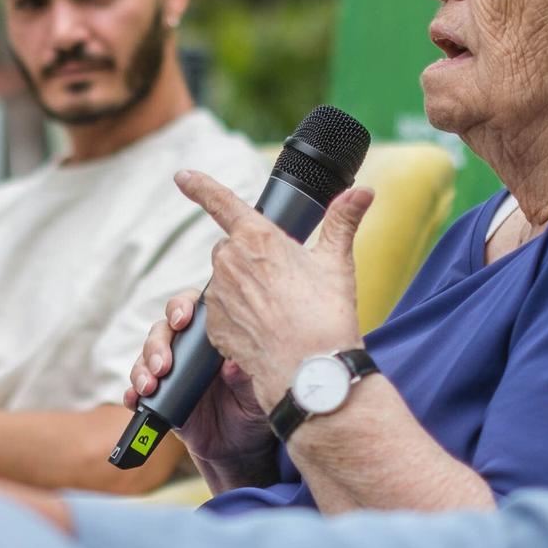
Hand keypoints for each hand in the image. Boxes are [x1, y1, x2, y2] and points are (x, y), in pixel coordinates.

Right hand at [126, 290, 273, 469]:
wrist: (237, 449)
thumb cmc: (251, 411)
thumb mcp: (256, 395)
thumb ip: (245, 378)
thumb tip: (233, 365)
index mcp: (211, 339)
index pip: (192, 309)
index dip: (182, 307)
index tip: (182, 319)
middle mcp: (186, 350)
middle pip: (162, 331)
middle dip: (158, 345)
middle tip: (163, 365)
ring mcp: (169, 373)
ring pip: (145, 358)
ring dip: (142, 369)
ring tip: (149, 386)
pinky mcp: (157, 399)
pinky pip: (136, 391)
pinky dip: (132, 394)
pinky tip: (135, 399)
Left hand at [173, 170, 372, 408]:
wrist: (310, 370)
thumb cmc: (327, 315)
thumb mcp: (338, 262)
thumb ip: (343, 221)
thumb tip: (364, 191)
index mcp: (257, 237)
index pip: (221, 203)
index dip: (200, 186)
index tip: (182, 176)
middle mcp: (230, 262)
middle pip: (230, 248)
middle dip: (249, 258)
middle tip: (281, 281)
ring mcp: (218, 295)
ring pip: (225, 281)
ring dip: (243, 289)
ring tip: (277, 310)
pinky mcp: (213, 325)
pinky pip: (220, 313)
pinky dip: (237, 317)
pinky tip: (264, 330)